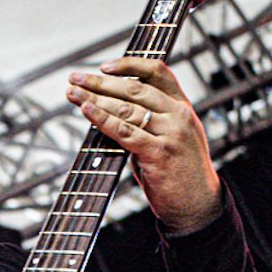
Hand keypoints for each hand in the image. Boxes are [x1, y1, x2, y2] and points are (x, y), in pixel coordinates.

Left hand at [66, 56, 222, 235]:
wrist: (199, 207)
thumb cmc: (180, 175)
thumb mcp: (170, 138)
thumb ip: (147, 124)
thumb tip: (110, 112)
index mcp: (183, 107)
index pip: (157, 72)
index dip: (129, 64)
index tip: (104, 66)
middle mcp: (179, 116)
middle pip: (135, 88)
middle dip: (100, 82)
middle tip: (76, 78)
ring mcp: (171, 134)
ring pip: (127, 109)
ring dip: (95, 99)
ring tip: (73, 94)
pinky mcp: (160, 153)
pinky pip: (125, 132)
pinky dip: (103, 119)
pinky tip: (87, 111)